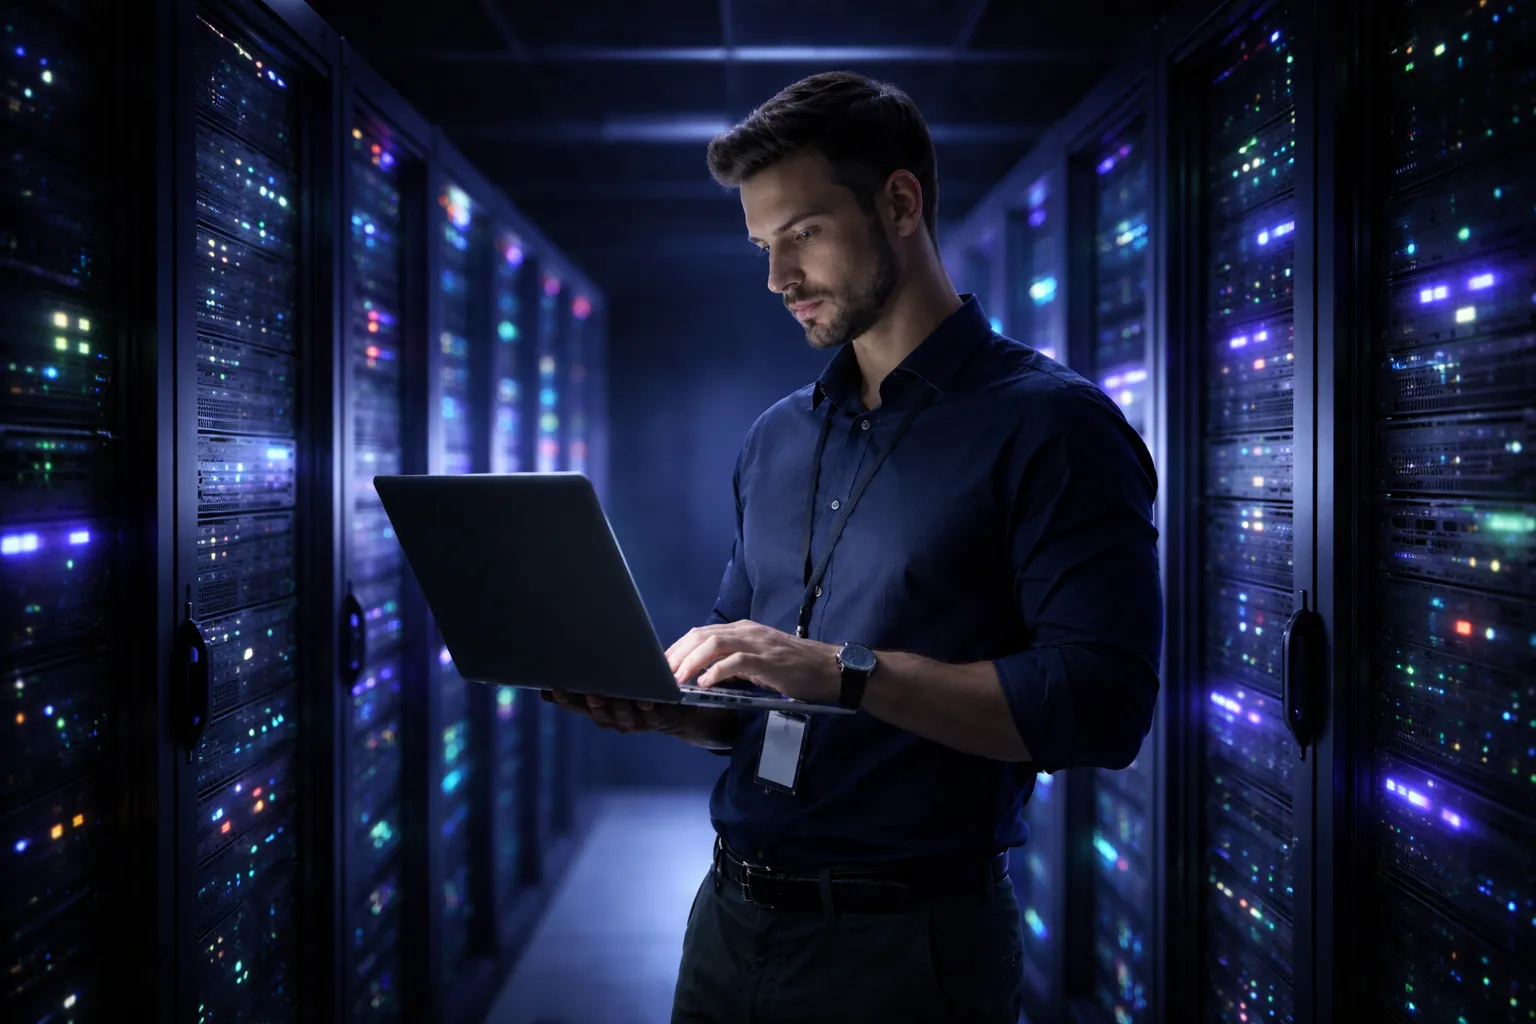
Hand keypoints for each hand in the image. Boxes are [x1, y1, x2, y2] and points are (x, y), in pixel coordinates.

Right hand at [540, 689, 687, 734]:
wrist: (668, 707)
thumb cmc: (632, 686)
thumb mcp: (609, 681)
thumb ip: (587, 680)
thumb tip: (554, 672)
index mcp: (597, 708)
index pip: (576, 706)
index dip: (565, 700)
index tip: (553, 689)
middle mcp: (612, 719)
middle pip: (598, 714)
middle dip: (591, 705)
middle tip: (588, 693)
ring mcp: (633, 722)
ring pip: (623, 718)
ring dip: (619, 708)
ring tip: (617, 697)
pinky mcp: (656, 721)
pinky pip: (651, 718)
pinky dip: (647, 711)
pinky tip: (645, 702)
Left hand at [666, 621, 841, 704]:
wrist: (829, 669)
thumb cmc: (795, 668)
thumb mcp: (758, 662)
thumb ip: (734, 662)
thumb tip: (705, 673)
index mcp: (743, 630)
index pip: (701, 633)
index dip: (678, 648)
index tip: (663, 665)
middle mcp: (747, 631)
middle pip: (702, 635)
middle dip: (678, 654)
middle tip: (663, 674)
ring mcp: (757, 643)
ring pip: (714, 644)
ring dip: (691, 661)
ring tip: (678, 678)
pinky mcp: (768, 659)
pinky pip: (736, 661)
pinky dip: (716, 671)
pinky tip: (704, 684)